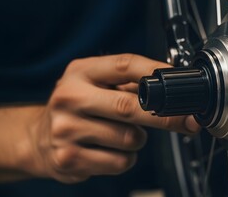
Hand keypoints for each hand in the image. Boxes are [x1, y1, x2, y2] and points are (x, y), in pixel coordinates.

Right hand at [26, 54, 199, 182]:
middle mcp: (70, 97)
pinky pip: (120, 161)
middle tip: (188, 120)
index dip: (158, 72)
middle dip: (166, 116)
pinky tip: (110, 150)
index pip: (125, 65)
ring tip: (122, 133)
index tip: (181, 81)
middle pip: (130, 106)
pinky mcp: (69, 159)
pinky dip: (126, 158)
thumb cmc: (78, 107)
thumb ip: (129, 83)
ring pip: (130, 138)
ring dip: (138, 139)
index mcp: (81, 72)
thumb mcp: (94, 83)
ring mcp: (66, 130)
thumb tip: (174, 89)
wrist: (39, 138)